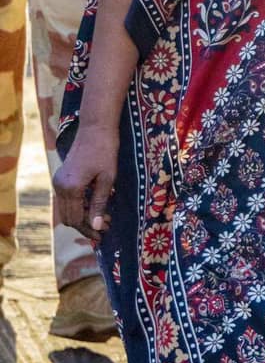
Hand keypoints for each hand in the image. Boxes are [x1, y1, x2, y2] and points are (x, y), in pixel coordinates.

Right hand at [53, 123, 119, 239]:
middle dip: (86, 225)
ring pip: (66, 210)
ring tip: (104, 218)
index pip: (76, 219)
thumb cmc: (105, 151)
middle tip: (106, 227)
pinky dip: (79, 206)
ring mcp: (58, 181)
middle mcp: (60, 186)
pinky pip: (67, 199)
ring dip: (83, 216)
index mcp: (71, 188)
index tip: (104, 234)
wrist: (95, 128)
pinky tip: (95, 205)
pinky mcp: (61, 178)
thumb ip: (100, 203)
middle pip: (69, 217)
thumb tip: (97, 226)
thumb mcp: (107, 179)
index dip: (89, 229)